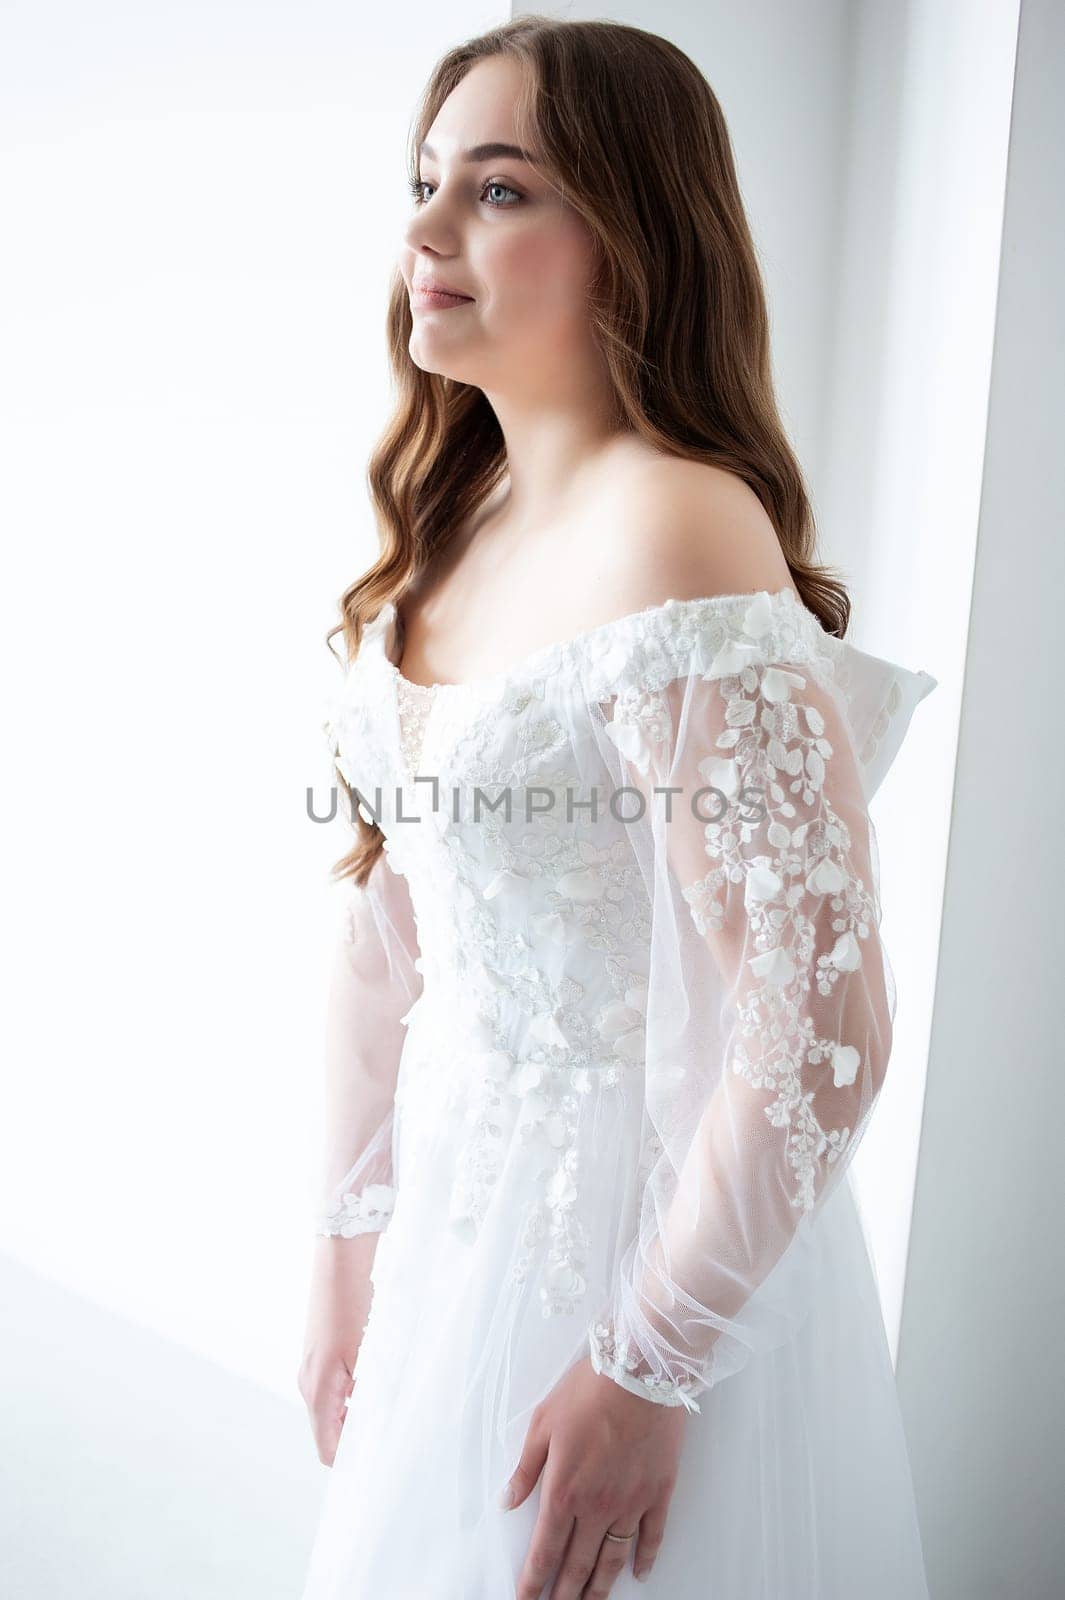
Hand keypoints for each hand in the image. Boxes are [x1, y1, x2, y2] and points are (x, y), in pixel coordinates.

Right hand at [297, 1233, 377, 1464]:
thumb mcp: (367, 1353)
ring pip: (332, 1412)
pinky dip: (352, 1398)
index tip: (379, 1461)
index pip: (327, 1449)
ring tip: (386, 1408)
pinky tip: (375, 1384)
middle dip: (356, 1439)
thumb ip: (368, 1396)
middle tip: (390, 1435)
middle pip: (329, 1434)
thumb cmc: (355, 1304)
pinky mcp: (318, 1356)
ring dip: (356, 1417)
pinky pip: (333, 1392)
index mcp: (318, 1390)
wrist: (341, 1260)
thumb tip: (375, 1430)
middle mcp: (308, 1384)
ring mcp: (310, 1369)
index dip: (351, 1462)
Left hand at [501, 1353, 685, 1596]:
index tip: (526, 1599)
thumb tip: (508, 1501)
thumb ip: (525, 1469)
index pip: (544, 1549)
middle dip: (564, 1594)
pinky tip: (639, 1573)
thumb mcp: (542, 1424)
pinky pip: (651, 1536)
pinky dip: (645, 1558)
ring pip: (613, 1559)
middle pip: (577, 1564)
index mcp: (563, 1490)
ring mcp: (631, 1503)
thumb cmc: (588, 1390)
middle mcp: (597, 1506)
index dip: (533, 1580)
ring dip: (600, 1588)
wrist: (639, 1372)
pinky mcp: (658, 1492)